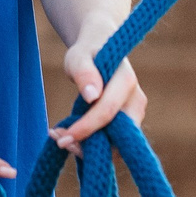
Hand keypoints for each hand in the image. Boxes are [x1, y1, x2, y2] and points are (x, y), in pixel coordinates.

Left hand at [53, 16, 146, 152]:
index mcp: (126, 81)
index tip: (63, 138)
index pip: (107, 111)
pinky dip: (92, 144)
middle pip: (117, 136)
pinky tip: (70, 134)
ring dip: (88, 147)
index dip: (86, 128)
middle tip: (59, 140)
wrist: (101, 49)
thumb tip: (92, 96)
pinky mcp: (128, 125)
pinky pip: (112, 142)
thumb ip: (85, 73)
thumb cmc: (88, 52)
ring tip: (60, 136)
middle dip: (89, 145)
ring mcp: (134, 114)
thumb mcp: (79, 58)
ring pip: (116, 144)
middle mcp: (136, 101)